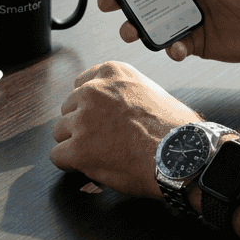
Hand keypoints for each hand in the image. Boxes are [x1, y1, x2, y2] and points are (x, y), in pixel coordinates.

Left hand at [49, 61, 200, 198]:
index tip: (98, 118)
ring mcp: (83, 120)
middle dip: (82, 125)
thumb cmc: (176, 129)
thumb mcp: (151, 91)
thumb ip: (124, 92)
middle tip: (104, 140)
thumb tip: (113, 107)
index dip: (89, 107)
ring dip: (76, 144)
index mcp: (111, 73)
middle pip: (68, 109)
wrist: (183, 155)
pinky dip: (71, 165)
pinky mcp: (78, 149)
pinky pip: (57, 157)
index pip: (80, 85)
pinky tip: (91, 166)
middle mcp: (93, 91)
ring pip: (60, 133)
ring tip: (102, 154)